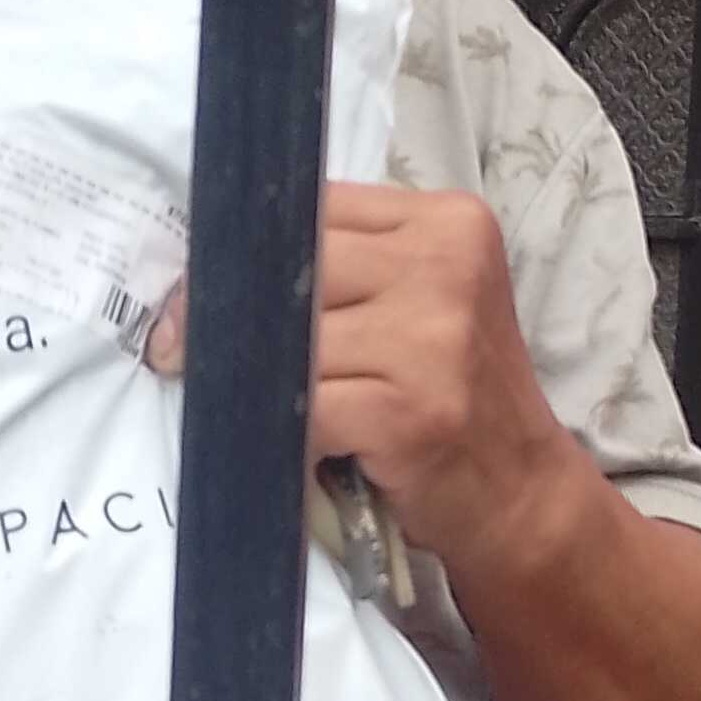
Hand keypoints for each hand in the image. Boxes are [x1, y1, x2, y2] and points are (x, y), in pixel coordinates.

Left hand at [146, 181, 578, 585]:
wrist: (520, 493)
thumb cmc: (453, 394)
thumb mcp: (423, 303)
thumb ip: (348, 268)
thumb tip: (212, 271)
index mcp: (448, 223)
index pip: (316, 207)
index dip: (251, 250)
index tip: (202, 291)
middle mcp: (447, 267)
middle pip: (297, 266)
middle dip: (231, 310)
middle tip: (180, 348)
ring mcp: (435, 339)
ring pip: (293, 340)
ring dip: (255, 379)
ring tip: (249, 403)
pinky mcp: (413, 410)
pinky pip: (305, 407)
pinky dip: (283, 431)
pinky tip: (291, 445)